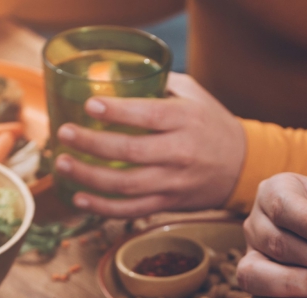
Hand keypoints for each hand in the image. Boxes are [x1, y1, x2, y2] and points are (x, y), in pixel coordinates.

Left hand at [54, 72, 245, 216]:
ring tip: (64, 165)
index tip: (89, 106)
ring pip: (126, 185)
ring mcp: (175, 182)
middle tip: (64, 134)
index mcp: (186, 121)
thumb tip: (122, 77)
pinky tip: (81, 200)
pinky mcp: (170, 203)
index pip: (148, 115)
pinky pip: (134, 210)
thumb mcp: (196, 97)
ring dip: (89, 177)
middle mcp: (180, 153)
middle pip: (130, 151)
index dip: (116, 111)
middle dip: (91, 144)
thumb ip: (163, 85)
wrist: (242, 167)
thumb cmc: (215, 127)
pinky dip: (105, 208)